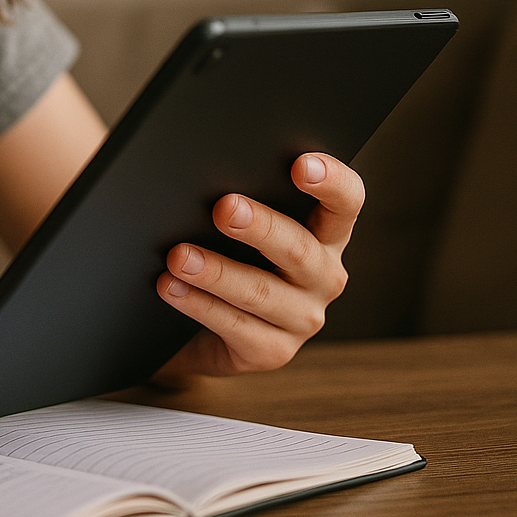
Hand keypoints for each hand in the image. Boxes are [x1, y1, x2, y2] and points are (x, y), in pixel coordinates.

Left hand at [151, 153, 360, 382]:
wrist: (199, 328)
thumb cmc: (223, 256)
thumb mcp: (237, 228)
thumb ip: (237, 201)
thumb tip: (199, 174)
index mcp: (325, 236)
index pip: (345, 203)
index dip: (331, 182)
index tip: (302, 164)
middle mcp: (324, 276)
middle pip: (299, 249)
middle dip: (260, 227)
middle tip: (224, 208)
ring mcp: (303, 318)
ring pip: (261, 292)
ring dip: (217, 272)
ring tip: (179, 256)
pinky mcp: (273, 352)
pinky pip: (236, 326)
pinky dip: (199, 305)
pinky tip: (171, 288)